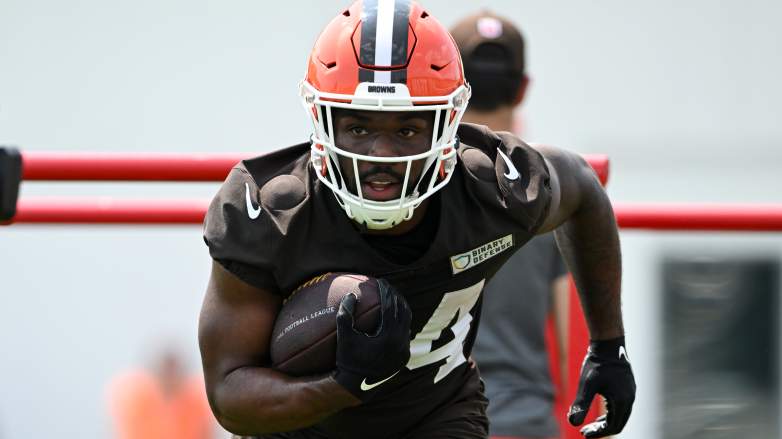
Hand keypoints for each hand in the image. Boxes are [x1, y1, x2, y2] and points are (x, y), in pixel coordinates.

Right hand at [333, 278, 410, 400]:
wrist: (356, 386)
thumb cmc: (348, 359)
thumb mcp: (344, 336)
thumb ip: (345, 314)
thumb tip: (352, 294)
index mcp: (388, 336)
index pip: (391, 306)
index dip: (386, 291)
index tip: (380, 281)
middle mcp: (400, 343)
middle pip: (403, 311)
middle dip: (396, 296)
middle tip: (387, 286)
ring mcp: (404, 350)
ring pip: (408, 322)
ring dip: (401, 308)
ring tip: (392, 297)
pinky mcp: (404, 357)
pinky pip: (406, 334)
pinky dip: (401, 322)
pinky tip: (394, 315)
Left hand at [568, 337, 635, 437]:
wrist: (608, 344)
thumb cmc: (596, 364)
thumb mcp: (586, 385)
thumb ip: (580, 405)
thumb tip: (572, 423)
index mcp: (622, 401)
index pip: (612, 427)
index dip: (598, 433)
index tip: (583, 433)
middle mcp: (629, 399)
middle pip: (618, 424)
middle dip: (601, 430)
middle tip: (584, 431)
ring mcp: (630, 393)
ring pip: (620, 416)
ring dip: (606, 423)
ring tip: (590, 424)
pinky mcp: (627, 387)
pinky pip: (621, 407)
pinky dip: (610, 414)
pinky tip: (598, 411)